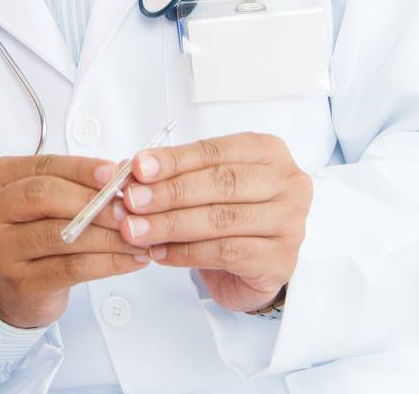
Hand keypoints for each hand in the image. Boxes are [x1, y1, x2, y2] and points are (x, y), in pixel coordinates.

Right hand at [0, 154, 149, 328]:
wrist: (15, 287)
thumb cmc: (34, 231)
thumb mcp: (46, 199)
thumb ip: (77, 182)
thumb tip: (124, 170)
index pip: (43, 166)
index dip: (82, 169)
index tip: (115, 173)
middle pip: (43, 197)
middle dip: (92, 201)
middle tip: (129, 209)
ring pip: (59, 235)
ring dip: (107, 235)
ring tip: (138, 236)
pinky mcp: (19, 282)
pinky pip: (71, 268)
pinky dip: (107, 263)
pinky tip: (130, 259)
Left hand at [118, 132, 310, 312]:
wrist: (254, 267)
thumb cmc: (230, 215)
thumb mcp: (204, 184)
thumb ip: (174, 175)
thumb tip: (130, 171)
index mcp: (268, 152)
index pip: (215, 152)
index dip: (173, 160)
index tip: (138, 168)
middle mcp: (287, 184)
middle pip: (220, 183)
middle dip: (169, 192)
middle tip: (131, 201)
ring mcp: (289, 224)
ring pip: (221, 219)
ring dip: (170, 225)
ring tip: (137, 230)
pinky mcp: (280, 261)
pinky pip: (226, 253)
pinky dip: (186, 252)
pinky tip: (161, 252)